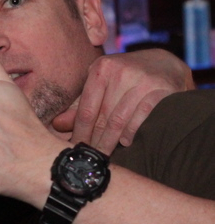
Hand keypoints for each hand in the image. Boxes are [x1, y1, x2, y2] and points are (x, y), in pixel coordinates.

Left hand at [52, 48, 193, 153]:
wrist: (165, 64)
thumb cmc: (125, 77)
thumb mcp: (101, 84)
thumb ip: (80, 104)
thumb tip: (57, 125)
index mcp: (101, 68)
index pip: (86, 109)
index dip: (79, 133)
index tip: (75, 149)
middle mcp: (121, 72)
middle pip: (102, 117)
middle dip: (94, 141)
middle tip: (89, 158)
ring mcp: (143, 80)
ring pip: (120, 120)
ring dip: (111, 141)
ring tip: (104, 155)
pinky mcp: (162, 89)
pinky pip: (142, 117)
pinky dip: (131, 132)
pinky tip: (125, 142)